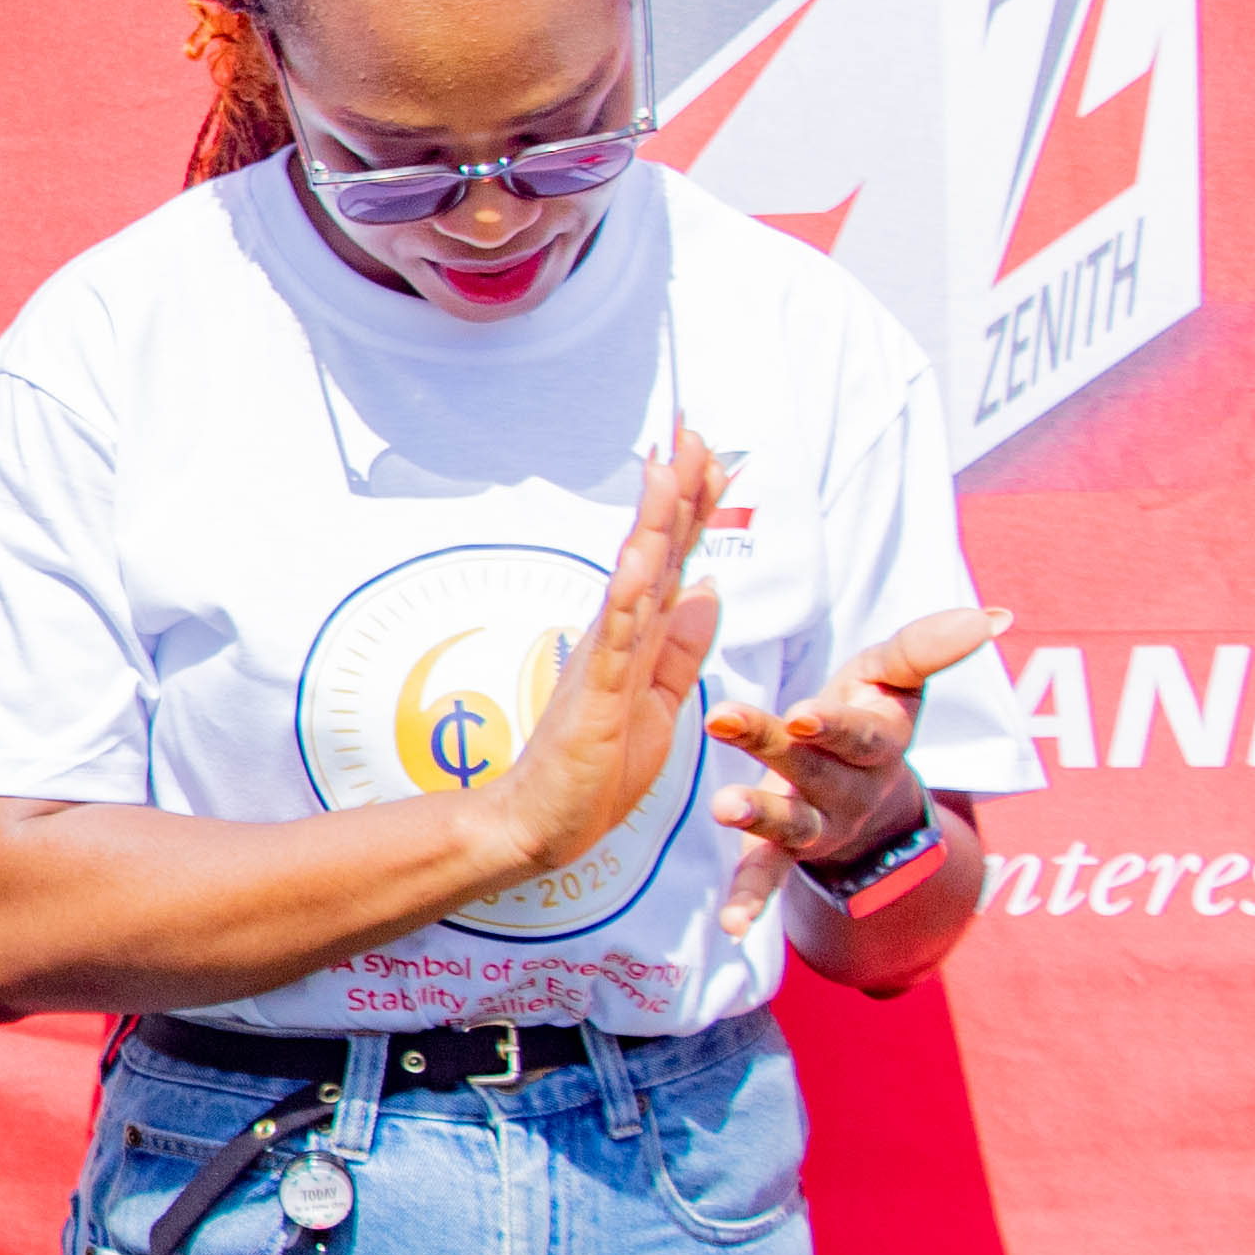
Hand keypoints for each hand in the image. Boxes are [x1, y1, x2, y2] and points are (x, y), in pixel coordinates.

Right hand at [475, 431, 725, 887]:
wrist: (544, 824)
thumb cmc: (596, 770)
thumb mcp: (660, 701)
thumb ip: (682, 646)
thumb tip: (709, 585)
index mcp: (640, 637)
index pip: (673, 557)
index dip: (693, 505)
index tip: (710, 449)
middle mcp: (620, 635)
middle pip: (654, 549)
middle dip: (676, 490)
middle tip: (691, 430)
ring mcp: (603, 660)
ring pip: (634, 579)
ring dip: (652, 524)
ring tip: (669, 470)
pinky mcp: (593, 694)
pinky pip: (615, 638)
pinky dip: (629, 596)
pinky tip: (642, 558)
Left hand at [707, 602, 1009, 930]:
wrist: (872, 794)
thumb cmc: (873, 717)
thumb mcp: (895, 677)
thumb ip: (930, 647)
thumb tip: (993, 616)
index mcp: (877, 744)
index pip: (860, 735)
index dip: (835, 724)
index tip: (804, 711)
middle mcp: (851, 790)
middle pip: (812, 768)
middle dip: (770, 743)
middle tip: (728, 718)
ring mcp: (820, 825)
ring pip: (791, 823)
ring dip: (758, 814)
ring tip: (723, 806)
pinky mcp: (785, 852)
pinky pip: (770, 878)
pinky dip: (752, 900)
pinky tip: (730, 926)